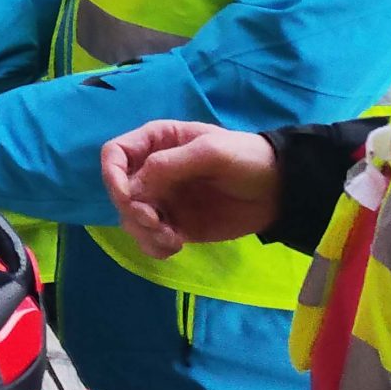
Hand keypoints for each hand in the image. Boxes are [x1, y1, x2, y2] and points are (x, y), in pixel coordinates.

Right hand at [101, 121, 280, 257]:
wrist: (278, 191)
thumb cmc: (246, 158)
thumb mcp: (210, 152)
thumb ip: (170, 165)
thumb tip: (133, 189)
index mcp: (157, 142)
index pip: (114, 154)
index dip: (112, 177)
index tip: (131, 199)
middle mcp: (153, 171)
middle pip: (119, 193)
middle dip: (133, 212)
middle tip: (158, 224)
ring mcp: (163, 200)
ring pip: (130, 220)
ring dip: (144, 234)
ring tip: (174, 239)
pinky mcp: (175, 225)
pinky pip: (150, 240)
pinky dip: (155, 247)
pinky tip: (178, 245)